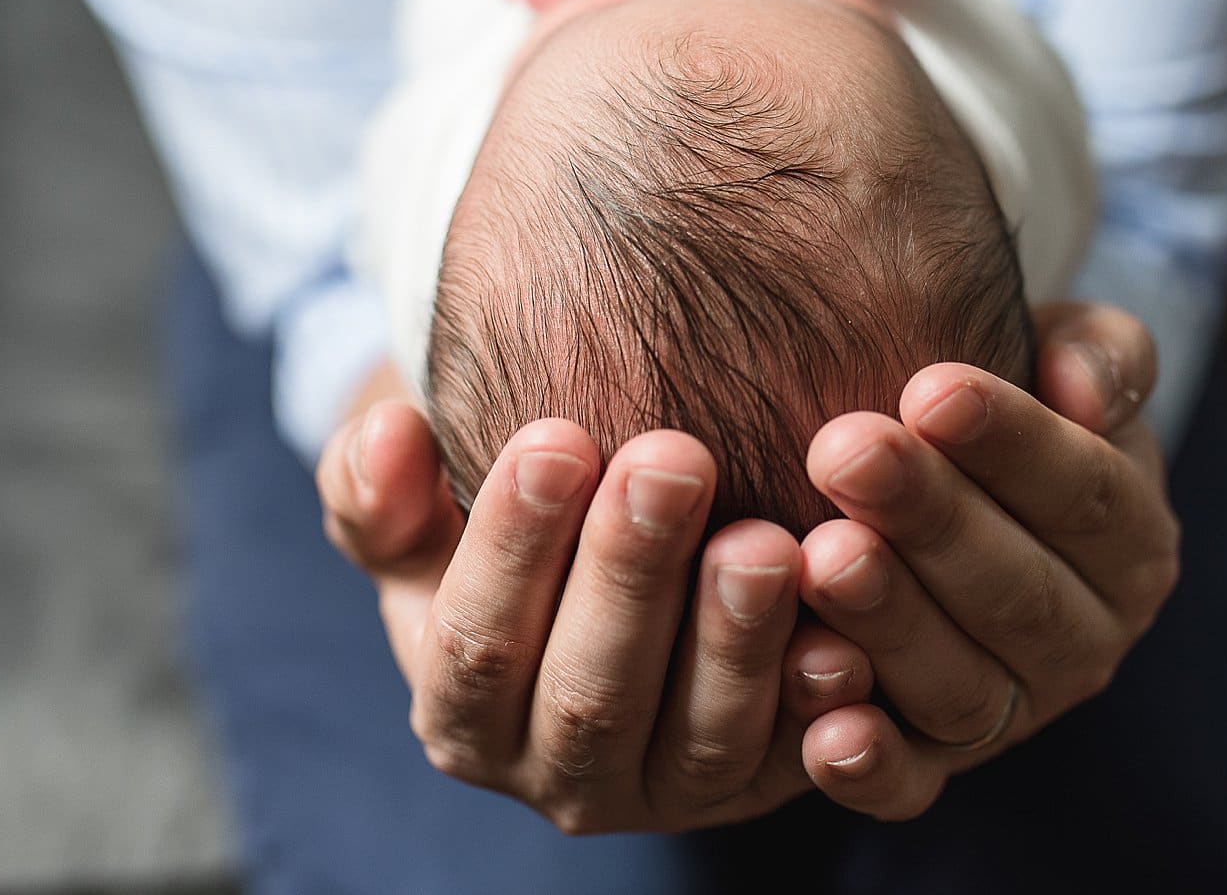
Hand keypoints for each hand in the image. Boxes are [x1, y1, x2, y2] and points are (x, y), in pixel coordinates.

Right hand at [317, 400, 880, 833]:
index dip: (513, 545)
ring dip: (737, 642)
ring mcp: (671, 791)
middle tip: (675, 457)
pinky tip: (847, 638)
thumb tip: (386, 438)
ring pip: (704, 738)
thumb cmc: (512, 534)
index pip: (478, 642)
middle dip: (633, 572)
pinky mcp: (767, 784)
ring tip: (768, 539)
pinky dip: (822, 708)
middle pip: (593, 693)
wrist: (616, 579)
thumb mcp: (423, 520)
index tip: (555, 436)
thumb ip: (379, 490)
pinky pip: (799, 761)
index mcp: (464, 716)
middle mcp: (562, 774)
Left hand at [788, 303, 1180, 818]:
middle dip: (930, 520)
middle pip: (1017, 592)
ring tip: (818, 555)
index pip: (1085, 494)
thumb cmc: (980, 404)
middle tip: (844, 451)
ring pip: (959, 685)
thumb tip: (1085, 390)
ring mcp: (1008, 714)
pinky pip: (908, 784)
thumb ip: (1099, 355)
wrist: (916, 477)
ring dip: (888, 625)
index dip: (1012, 442)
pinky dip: (869, 766)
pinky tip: (822, 731)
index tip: (929, 387)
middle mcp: (1084, 642)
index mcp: (1131, 542)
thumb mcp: (1057, 357)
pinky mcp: (930, 766)